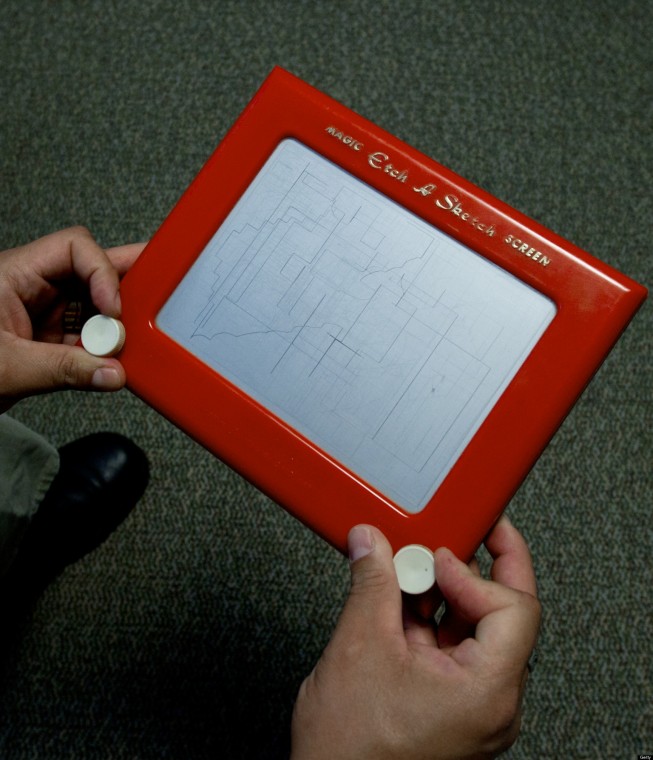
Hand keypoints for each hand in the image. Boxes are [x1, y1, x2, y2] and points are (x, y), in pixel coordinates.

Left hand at [0, 227, 144, 411]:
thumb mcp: (7, 368)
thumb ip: (63, 371)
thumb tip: (112, 373)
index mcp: (15, 274)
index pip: (74, 248)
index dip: (102, 271)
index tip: (113, 308)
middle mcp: (33, 287)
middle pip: (91, 270)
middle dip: (123, 284)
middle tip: (156, 295)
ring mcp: (43, 313)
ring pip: (94, 304)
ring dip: (114, 324)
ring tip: (127, 342)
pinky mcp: (49, 339)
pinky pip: (88, 336)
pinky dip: (104, 349)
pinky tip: (112, 361)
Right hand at [291, 516, 540, 759]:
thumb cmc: (351, 750)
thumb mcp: (359, 646)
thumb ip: (372, 582)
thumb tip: (372, 542)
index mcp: (487, 690)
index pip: (514, 609)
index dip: (475, 572)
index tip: (437, 554)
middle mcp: (492, 703)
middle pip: (503, 616)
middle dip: (473, 570)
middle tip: (460, 533)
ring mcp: (473, 708)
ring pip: (476, 631)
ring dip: (445, 593)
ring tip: (414, 569)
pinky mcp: (451, 708)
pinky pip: (454, 650)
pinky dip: (430, 619)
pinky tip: (402, 601)